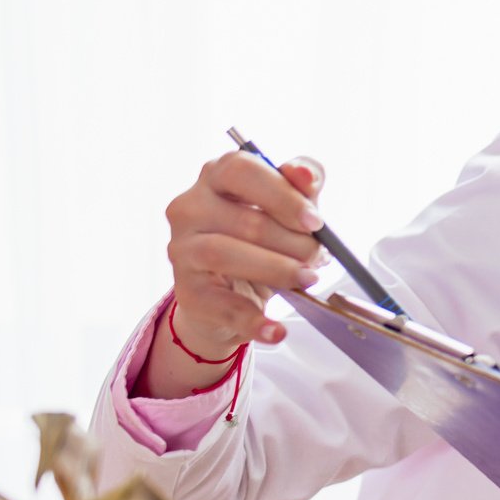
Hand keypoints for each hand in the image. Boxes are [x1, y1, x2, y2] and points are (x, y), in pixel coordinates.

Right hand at [143, 149, 328, 396]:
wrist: (233, 292)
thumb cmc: (262, 239)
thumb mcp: (287, 209)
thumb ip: (301, 187)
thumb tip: (307, 175)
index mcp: (215, 177)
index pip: (241, 170)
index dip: (282, 195)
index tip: (314, 221)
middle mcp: (190, 208)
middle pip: (244, 220)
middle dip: (291, 242)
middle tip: (317, 257)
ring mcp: (182, 250)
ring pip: (226, 254)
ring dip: (277, 270)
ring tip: (306, 280)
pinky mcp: (187, 291)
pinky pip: (223, 306)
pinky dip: (255, 320)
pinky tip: (277, 329)